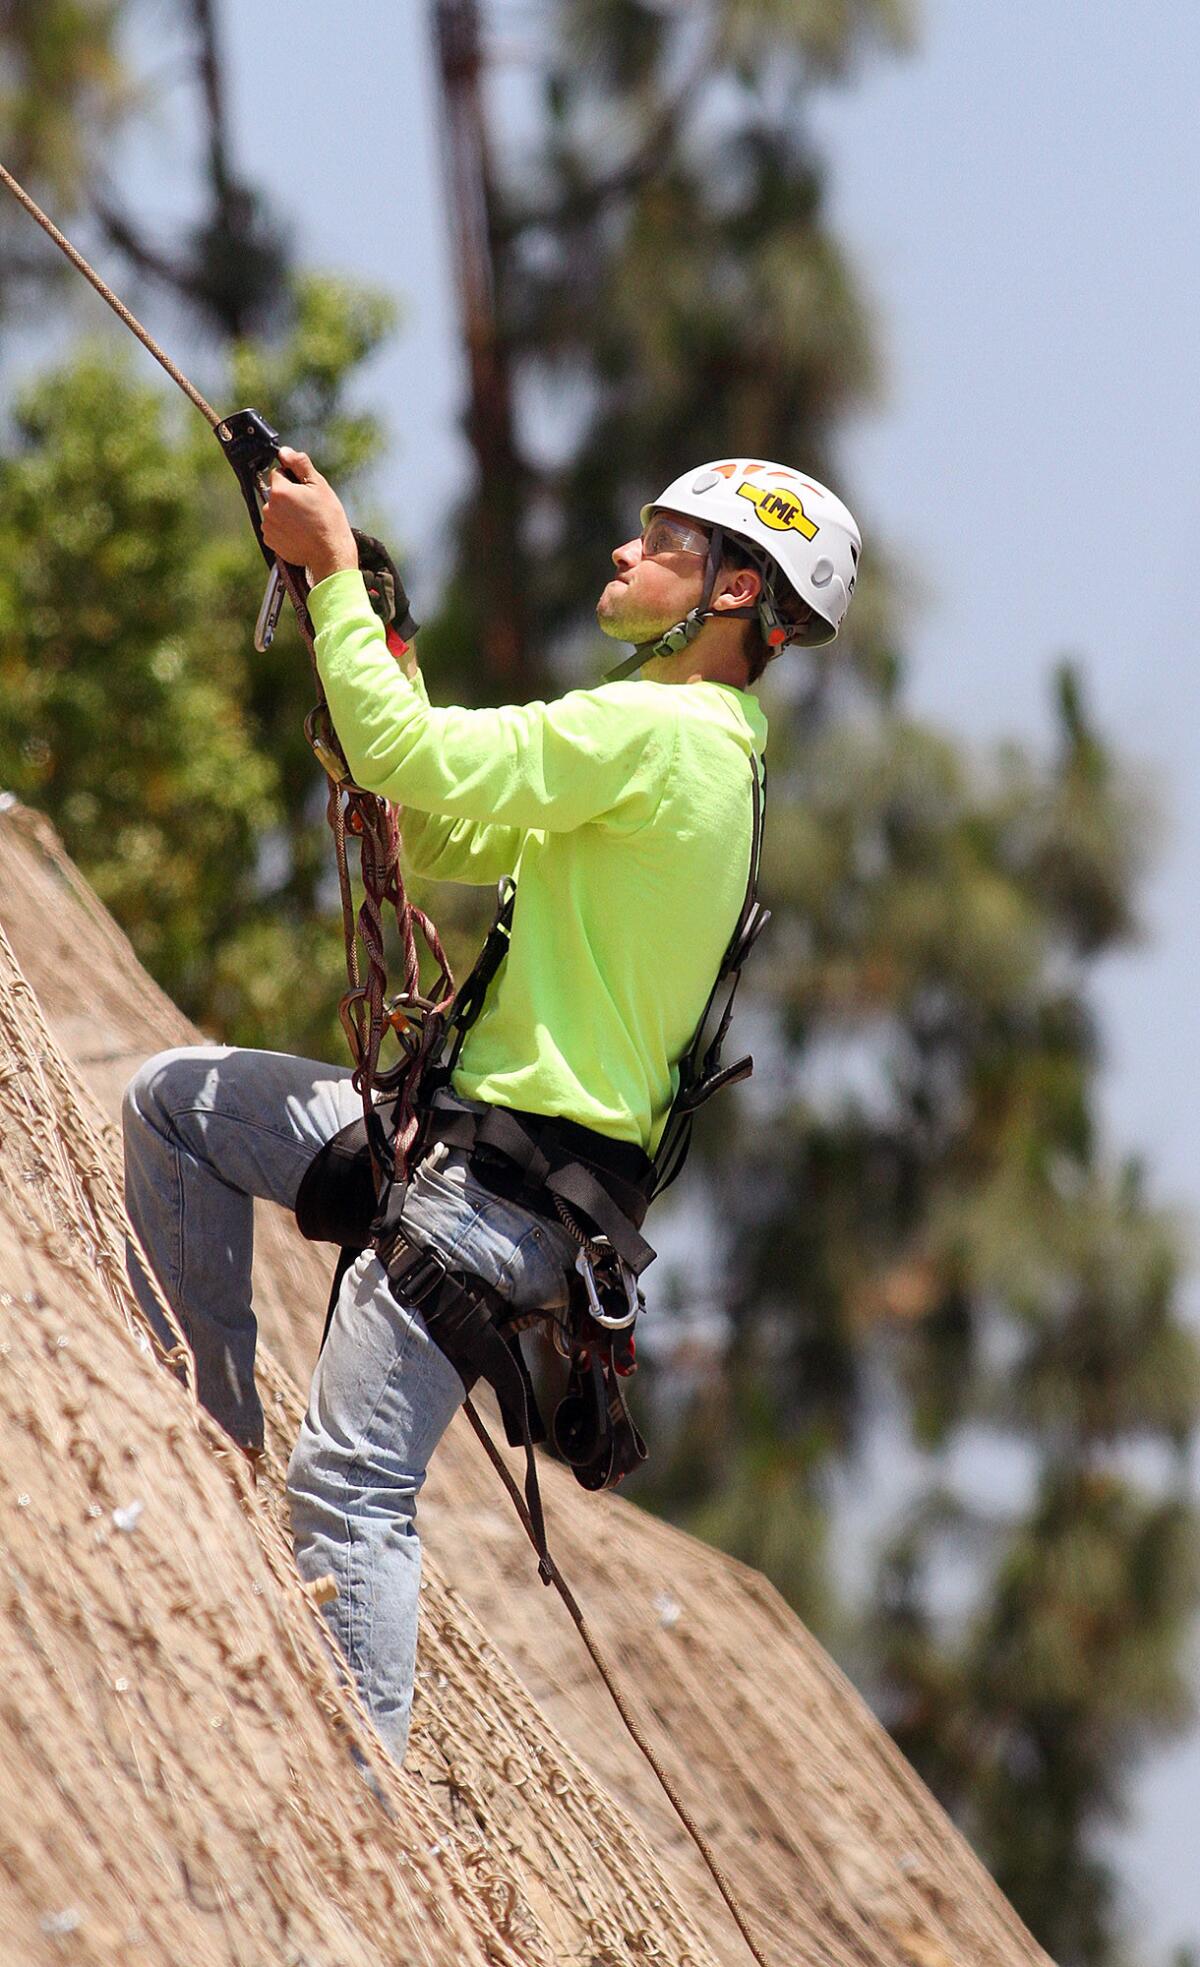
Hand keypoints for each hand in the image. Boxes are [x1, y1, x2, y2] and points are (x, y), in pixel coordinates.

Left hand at [261, 446, 357, 584]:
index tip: (306, 491)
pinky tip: (299, 533)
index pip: (278, 473)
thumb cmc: (328, 519)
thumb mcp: (319, 486)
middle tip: (308, 509)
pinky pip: (275, 528)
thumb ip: (300, 465)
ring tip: (305, 523)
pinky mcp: (270, 541)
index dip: (293, 479)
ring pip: (275, 510)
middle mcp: (269, 507)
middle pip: (276, 493)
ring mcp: (268, 526)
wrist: (330, 553)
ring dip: (286, 513)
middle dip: (289, 497)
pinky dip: (284, 529)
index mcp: (279, 491)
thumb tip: (285, 452)